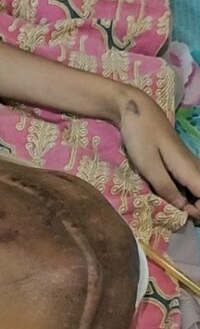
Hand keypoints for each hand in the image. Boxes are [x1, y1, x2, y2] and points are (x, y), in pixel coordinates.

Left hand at [119, 90, 199, 224]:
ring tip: (177, 211)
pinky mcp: (179, 160)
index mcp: (189, 168)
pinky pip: (189, 181)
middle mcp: (193, 165)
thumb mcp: (149, 166)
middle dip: (198, 208)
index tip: (187, 218)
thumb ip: (165, 188)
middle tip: (180, 217)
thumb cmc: (141, 137)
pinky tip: (173, 197)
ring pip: (198, 186)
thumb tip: (182, 208)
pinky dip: (186, 192)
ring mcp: (187, 162)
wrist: (135, 110)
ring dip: (192, 201)